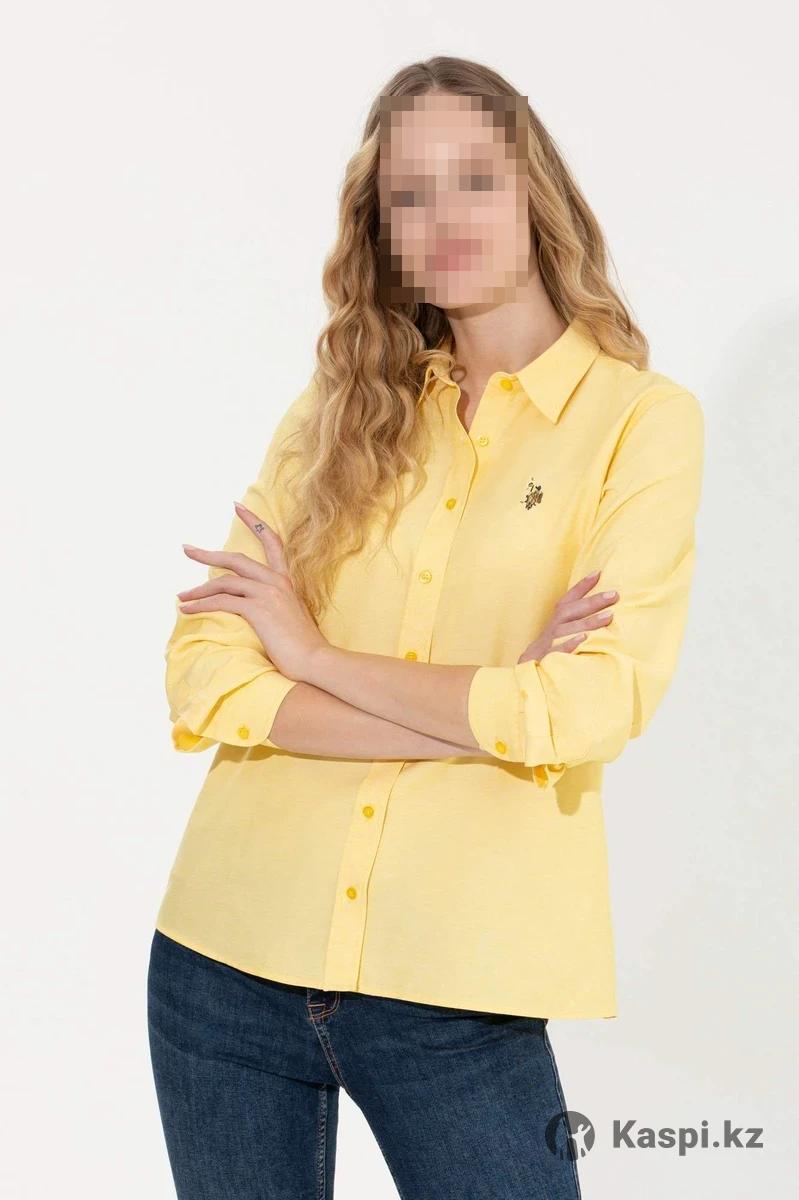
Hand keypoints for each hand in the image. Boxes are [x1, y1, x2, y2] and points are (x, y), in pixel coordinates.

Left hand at [176, 501, 326, 681]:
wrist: (315, 660)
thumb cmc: (303, 647)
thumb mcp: (290, 617)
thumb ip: (275, 605)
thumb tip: (256, 608)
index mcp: (286, 580)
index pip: (271, 542)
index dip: (255, 522)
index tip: (238, 506)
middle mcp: (276, 581)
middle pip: (236, 558)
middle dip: (208, 554)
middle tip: (187, 550)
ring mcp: (267, 593)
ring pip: (224, 582)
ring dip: (198, 591)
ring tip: (180, 597)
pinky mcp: (257, 609)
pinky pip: (221, 602)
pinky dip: (201, 605)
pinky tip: (187, 610)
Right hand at [518, 570, 617, 663]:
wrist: (529, 668)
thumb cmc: (553, 646)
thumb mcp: (563, 631)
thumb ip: (579, 619)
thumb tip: (607, 610)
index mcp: (558, 619)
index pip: (569, 599)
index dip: (582, 586)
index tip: (598, 573)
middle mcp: (554, 627)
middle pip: (571, 611)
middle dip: (592, 602)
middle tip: (613, 595)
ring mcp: (550, 642)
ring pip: (567, 629)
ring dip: (588, 622)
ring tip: (609, 616)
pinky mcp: (548, 657)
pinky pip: (558, 650)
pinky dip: (570, 644)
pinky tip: (584, 639)